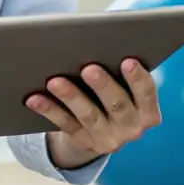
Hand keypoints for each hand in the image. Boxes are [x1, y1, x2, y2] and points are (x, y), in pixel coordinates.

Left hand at [28, 59, 161, 169]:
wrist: (101, 132)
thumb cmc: (116, 93)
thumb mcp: (127, 88)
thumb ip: (122, 71)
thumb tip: (103, 42)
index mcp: (147, 112)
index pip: (147, 93)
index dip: (138, 78)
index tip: (128, 60)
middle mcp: (131, 128)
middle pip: (118, 106)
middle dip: (103, 86)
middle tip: (89, 68)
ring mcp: (107, 138)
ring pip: (88, 115)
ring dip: (71, 97)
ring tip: (54, 81)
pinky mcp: (83, 142)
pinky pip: (65, 124)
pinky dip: (49, 110)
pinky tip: (35, 98)